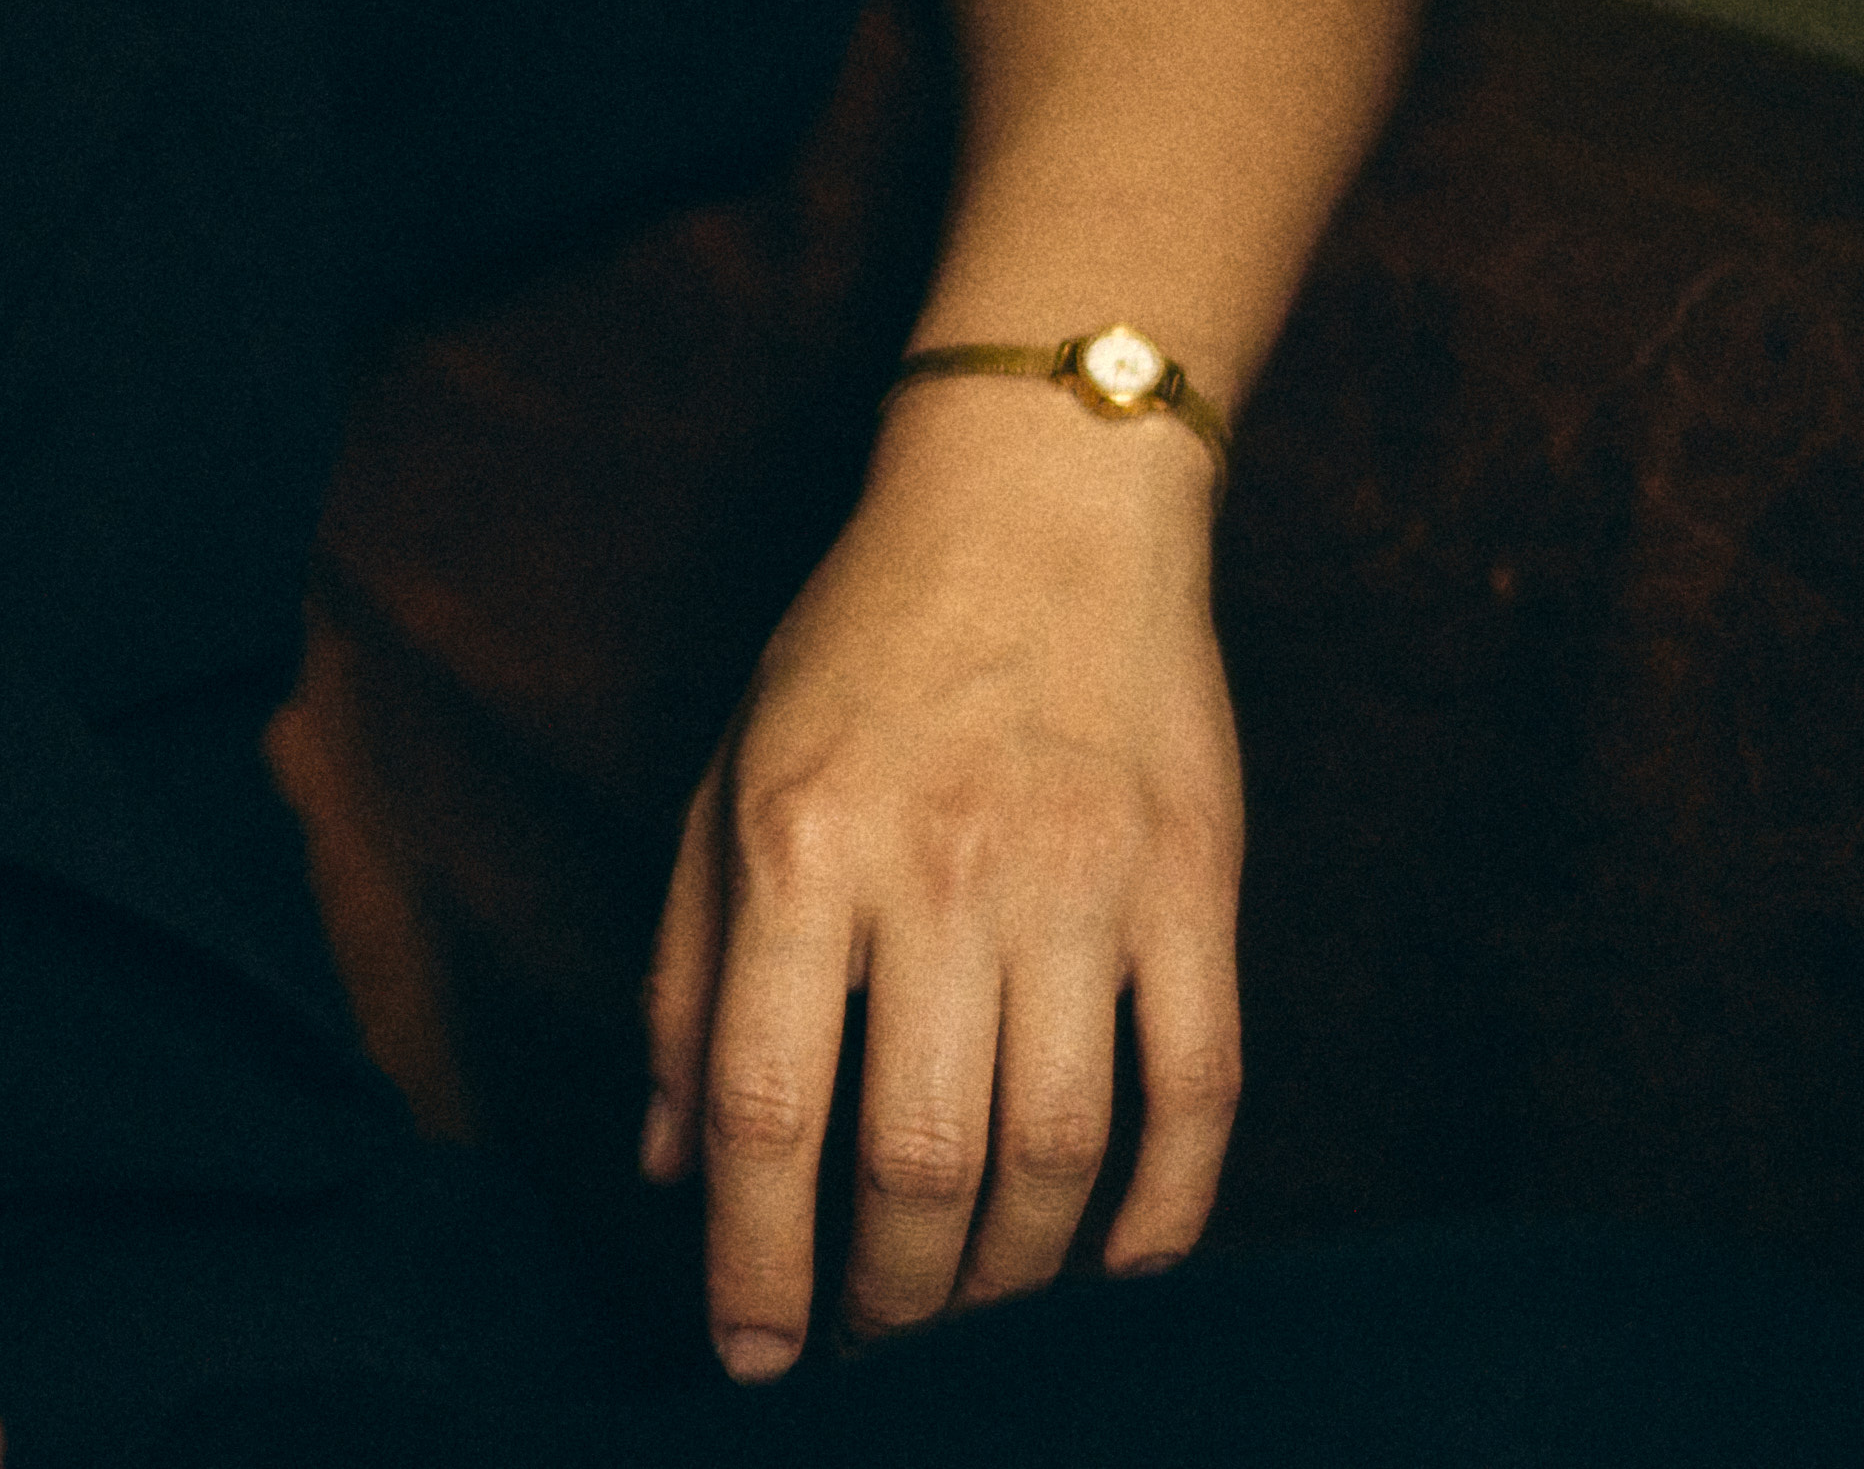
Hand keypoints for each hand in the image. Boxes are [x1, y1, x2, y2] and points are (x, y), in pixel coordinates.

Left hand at [636, 375, 1246, 1374]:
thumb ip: (682, 972)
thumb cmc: (859, 645)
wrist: (1043, 500)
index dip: (754, 1264)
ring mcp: (1080, 879)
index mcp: (798, 843)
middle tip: (869, 1361)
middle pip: (917, 1157)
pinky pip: (1197, 1090)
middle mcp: (940, 869)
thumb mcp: (724, 778)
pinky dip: (1164, 1211)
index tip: (749, 1363)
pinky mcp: (1195, 884)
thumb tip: (666, 1164)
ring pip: (1057, 1152)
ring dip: (1011, 1280)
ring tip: (969, 1327)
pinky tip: (1114, 1271)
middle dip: (886, 1301)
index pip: (767, 1107)